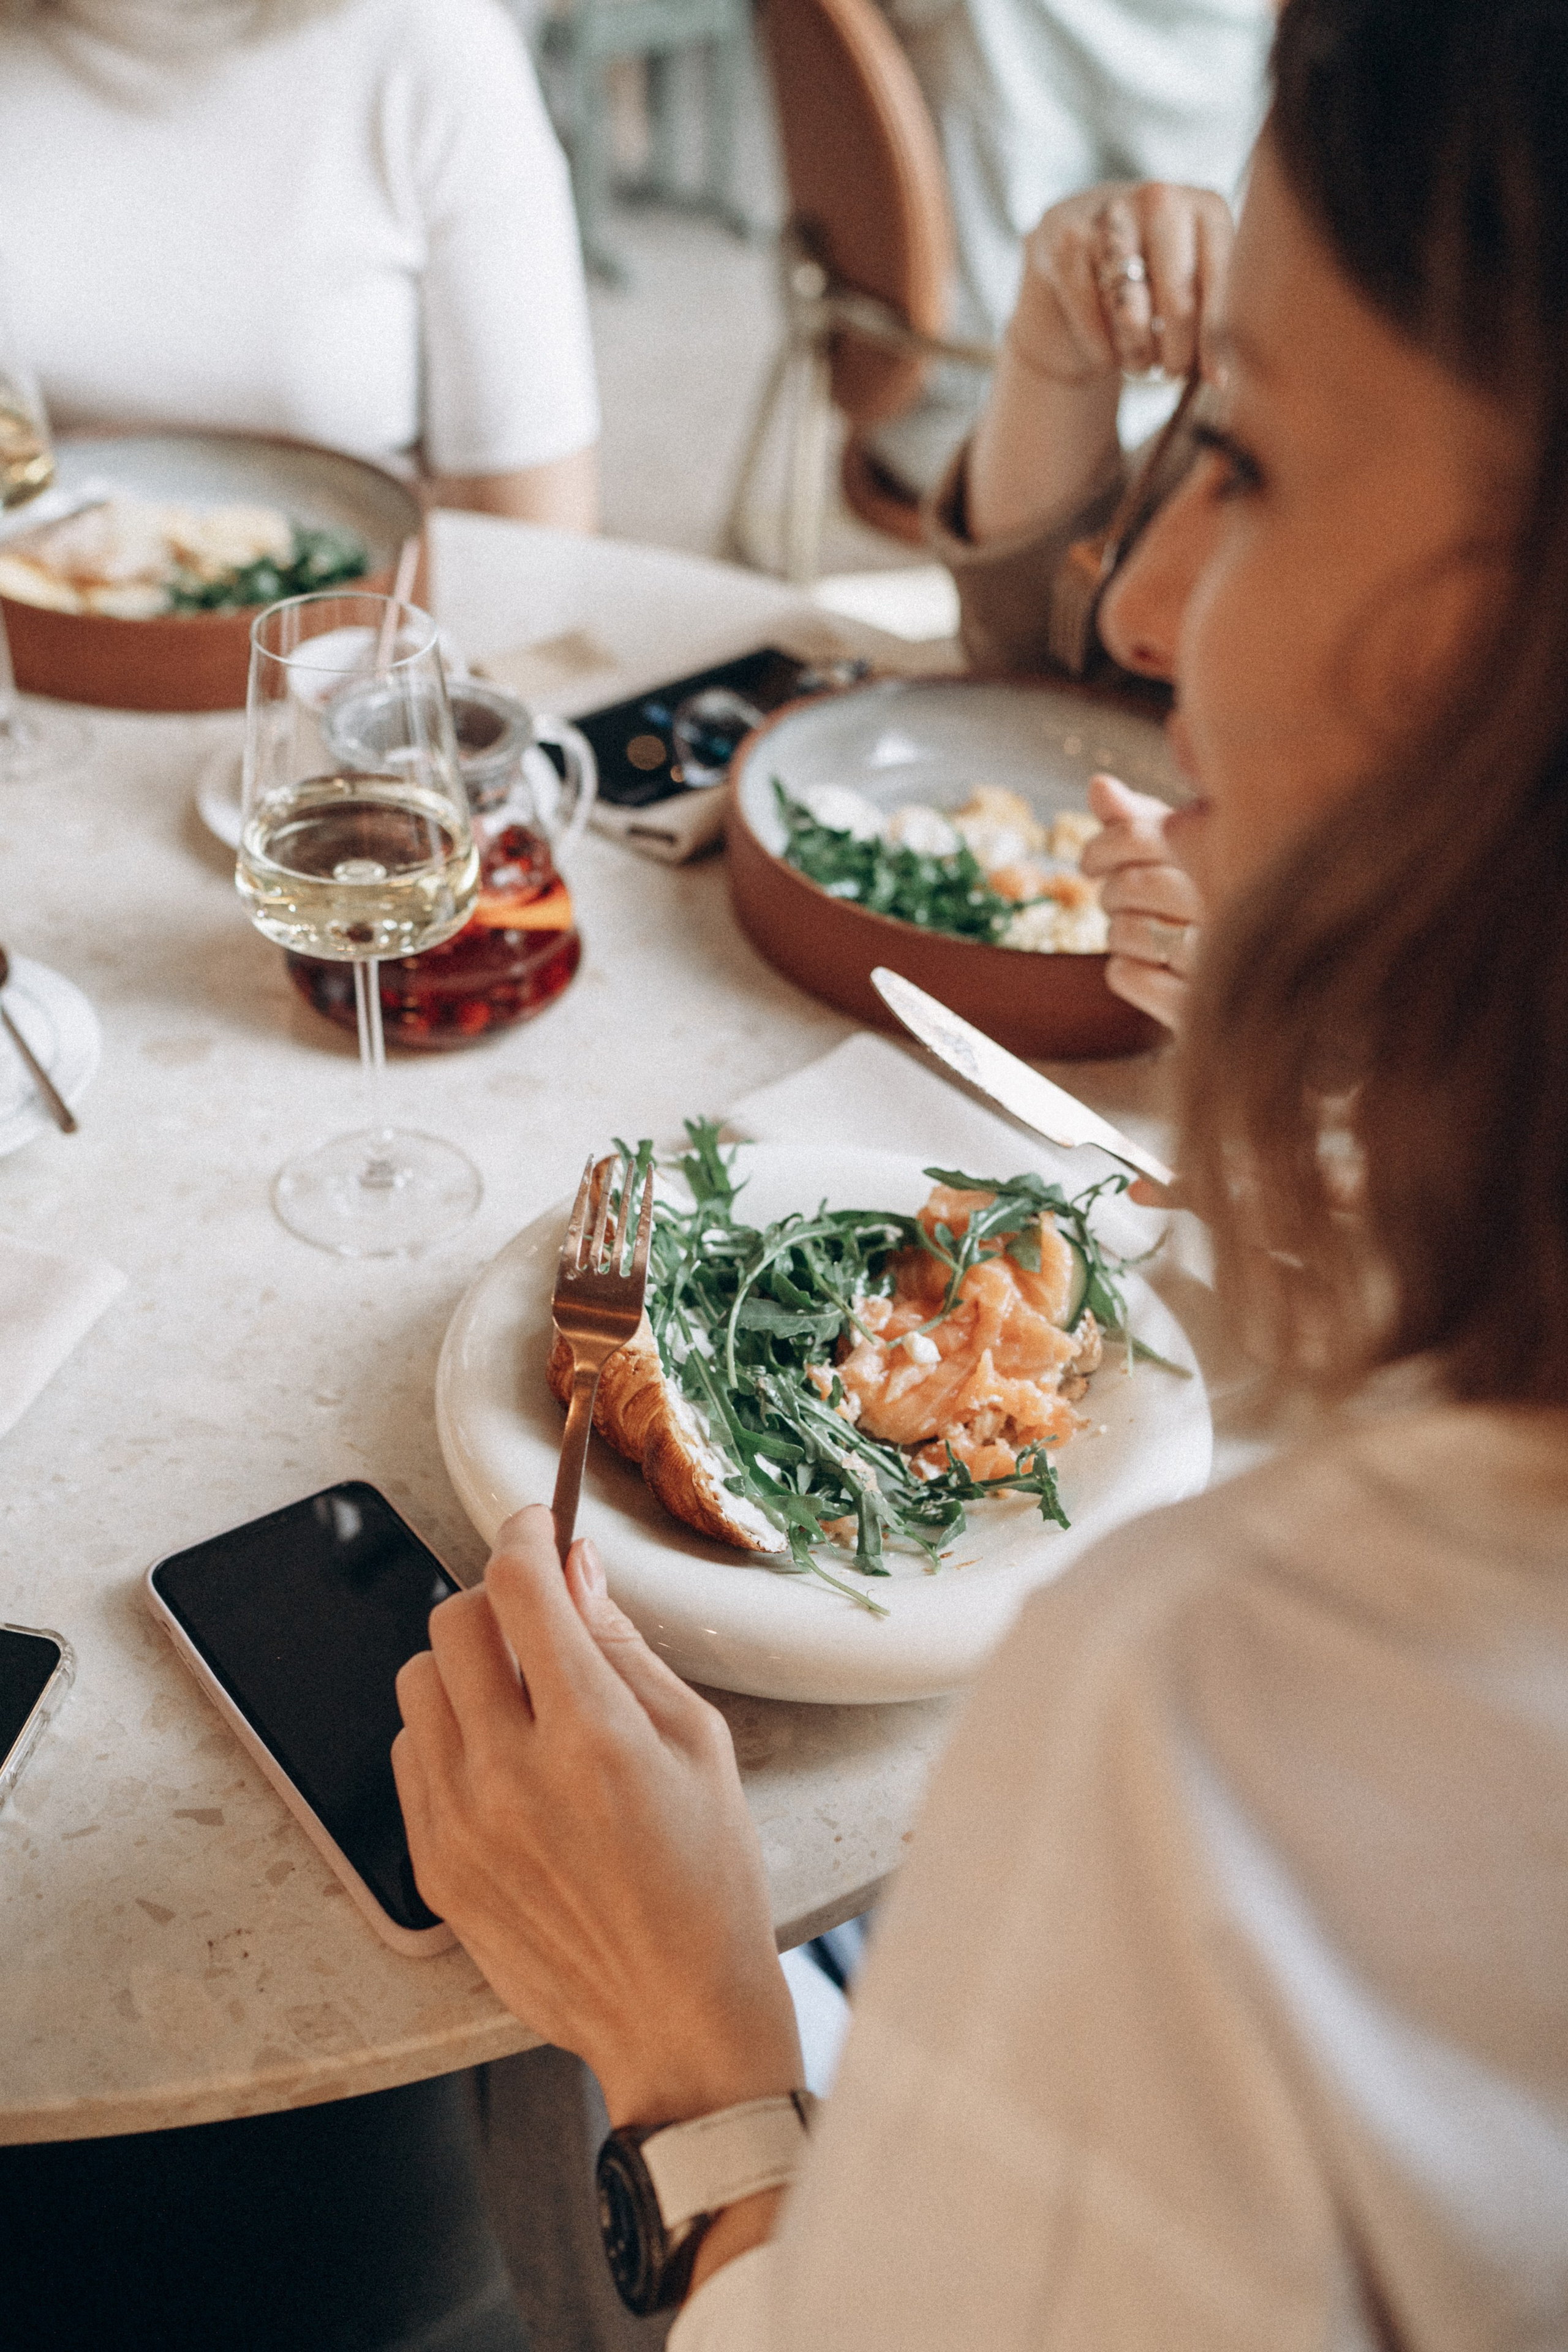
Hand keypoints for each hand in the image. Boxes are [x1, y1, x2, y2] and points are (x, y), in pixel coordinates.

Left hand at [393, 1506, 802, 2129]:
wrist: (675, 2014)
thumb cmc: (707, 1879)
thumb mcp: (697, 1742)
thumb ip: (623, 1646)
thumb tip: (575, 1567)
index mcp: (592, 1734)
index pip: (520, 1586)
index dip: (526, 1533)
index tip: (536, 1525)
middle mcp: (512, 1773)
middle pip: (454, 1621)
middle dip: (498, 1599)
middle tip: (538, 1619)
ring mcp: (462, 1822)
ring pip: (418, 1682)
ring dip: (464, 1666)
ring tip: (519, 1696)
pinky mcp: (434, 1865)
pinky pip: (409, 1754)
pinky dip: (447, 1733)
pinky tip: (501, 1759)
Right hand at [1008, 180, 1233, 387]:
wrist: (1075, 255)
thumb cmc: (1147, 279)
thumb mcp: (1192, 286)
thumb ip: (1214, 316)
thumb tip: (1222, 380)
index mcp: (1207, 207)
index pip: (1222, 281)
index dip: (1218, 340)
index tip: (1219, 383)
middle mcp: (1161, 198)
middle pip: (1179, 303)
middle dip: (1177, 355)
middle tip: (1171, 372)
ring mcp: (1109, 213)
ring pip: (1131, 316)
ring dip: (1137, 355)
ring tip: (1140, 362)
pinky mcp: (1064, 241)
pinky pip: (1091, 321)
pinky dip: (1102, 351)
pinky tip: (1107, 352)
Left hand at [1082, 771, 1204, 1031]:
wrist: (1269, 982)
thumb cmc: (1213, 897)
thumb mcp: (1185, 847)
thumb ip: (1138, 817)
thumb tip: (1099, 785)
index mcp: (1229, 853)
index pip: (1139, 837)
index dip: (1101, 847)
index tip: (1091, 862)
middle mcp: (1227, 902)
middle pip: (1130, 885)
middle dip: (1111, 892)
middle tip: (1118, 900)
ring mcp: (1216, 958)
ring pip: (1124, 932)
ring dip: (1116, 934)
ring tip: (1140, 933)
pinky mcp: (1197, 1006)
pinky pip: (1125, 977)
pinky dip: (1123, 972)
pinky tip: (1147, 968)